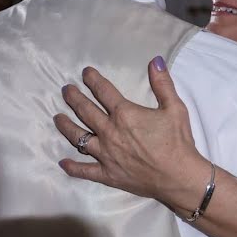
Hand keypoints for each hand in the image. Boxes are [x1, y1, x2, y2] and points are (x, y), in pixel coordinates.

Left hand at [53, 57, 210, 209]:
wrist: (179, 176)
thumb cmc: (178, 141)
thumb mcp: (175, 108)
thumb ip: (162, 83)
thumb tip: (154, 61)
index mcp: (124, 114)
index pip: (104, 91)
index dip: (93, 80)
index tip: (85, 72)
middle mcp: (110, 132)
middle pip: (85, 111)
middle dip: (74, 98)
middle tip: (66, 90)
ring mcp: (106, 154)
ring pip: (79, 138)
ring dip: (66, 126)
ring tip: (57, 118)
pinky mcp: (108, 174)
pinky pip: (85, 170)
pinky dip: (73, 167)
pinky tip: (62, 163)